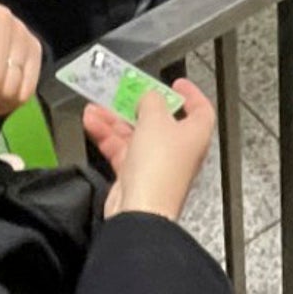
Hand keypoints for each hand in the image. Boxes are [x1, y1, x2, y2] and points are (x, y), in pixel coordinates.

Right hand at [82, 77, 218, 219]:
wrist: (141, 209)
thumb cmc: (159, 167)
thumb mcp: (155, 119)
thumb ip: (152, 100)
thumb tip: (150, 97)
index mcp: (195, 135)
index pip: (200, 110)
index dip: (191, 94)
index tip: (178, 84)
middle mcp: (178, 150)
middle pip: (160, 121)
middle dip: (139, 105)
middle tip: (125, 92)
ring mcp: (156, 164)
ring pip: (135, 134)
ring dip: (115, 119)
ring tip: (96, 106)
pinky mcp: (135, 175)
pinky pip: (121, 150)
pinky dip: (106, 136)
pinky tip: (92, 123)